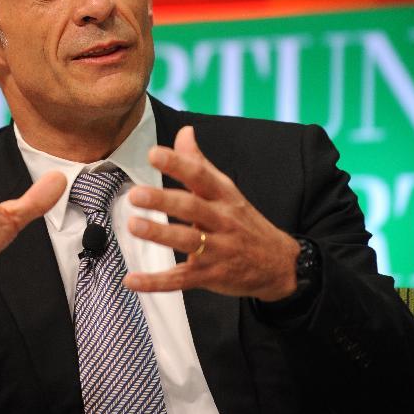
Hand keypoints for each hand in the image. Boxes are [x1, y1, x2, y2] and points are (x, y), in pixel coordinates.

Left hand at [123, 126, 299, 300]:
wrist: (280, 264)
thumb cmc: (244, 222)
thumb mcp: (227, 191)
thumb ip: (199, 163)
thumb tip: (185, 131)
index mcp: (224, 196)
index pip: (201, 176)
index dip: (177, 164)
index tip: (154, 154)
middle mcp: (222, 221)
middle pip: (192, 207)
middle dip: (163, 200)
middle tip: (135, 194)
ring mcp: (217, 250)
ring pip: (187, 241)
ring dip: (160, 234)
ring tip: (134, 225)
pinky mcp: (210, 275)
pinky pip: (181, 279)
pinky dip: (156, 282)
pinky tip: (132, 280)